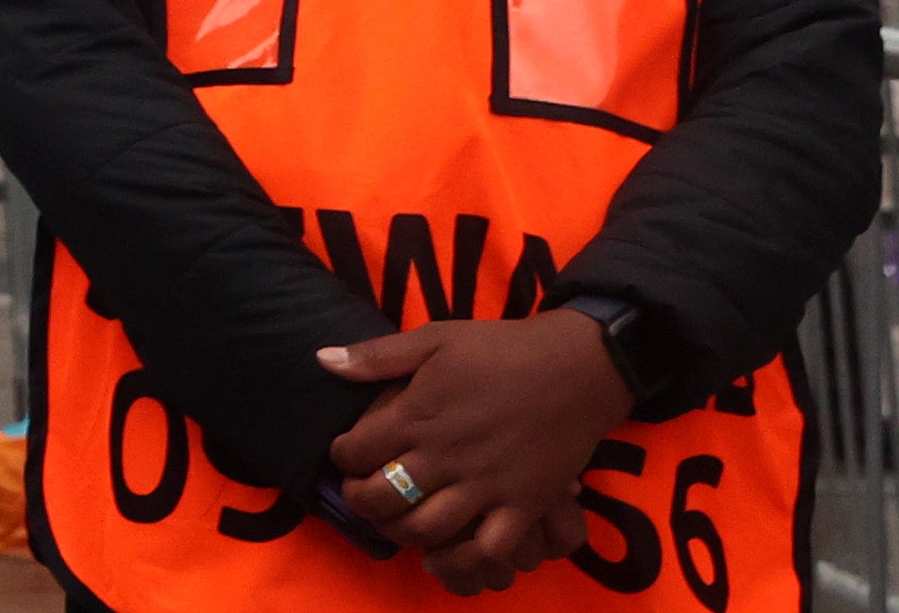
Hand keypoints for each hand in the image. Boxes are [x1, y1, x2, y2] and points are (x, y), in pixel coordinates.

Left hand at [322, 312, 631, 586]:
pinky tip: (445, 553)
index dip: (341, 457)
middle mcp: (447, 455)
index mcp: (419, 415)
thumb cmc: (500, 350)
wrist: (576, 369)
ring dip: (401, 533)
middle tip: (361, 495)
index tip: (344, 455)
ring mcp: (486, 485)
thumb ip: (377, 356)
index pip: (358, 451)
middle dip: (361, 502)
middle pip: (385, 498)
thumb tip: (322, 360)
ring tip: (396, 521)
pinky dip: (463, 561)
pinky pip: (489, 550)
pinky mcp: (523, 506)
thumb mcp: (434, 338)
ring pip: (428, 529)